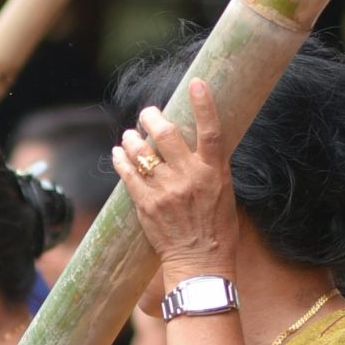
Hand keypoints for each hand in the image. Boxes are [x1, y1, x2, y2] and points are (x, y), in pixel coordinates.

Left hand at [113, 76, 238, 288]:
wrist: (201, 262)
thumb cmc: (217, 229)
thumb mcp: (225, 193)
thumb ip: (212, 168)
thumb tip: (199, 145)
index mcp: (214, 173)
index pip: (211, 131)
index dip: (204, 104)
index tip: (195, 83)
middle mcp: (190, 177)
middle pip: (167, 135)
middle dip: (152, 117)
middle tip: (147, 113)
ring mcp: (166, 191)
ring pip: (142, 152)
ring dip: (132, 138)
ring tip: (129, 136)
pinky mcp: (146, 204)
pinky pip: (128, 174)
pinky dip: (121, 159)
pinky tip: (118, 153)